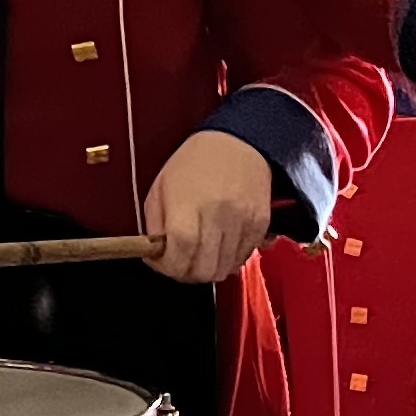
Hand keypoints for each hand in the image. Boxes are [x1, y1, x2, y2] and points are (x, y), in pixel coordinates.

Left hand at [141, 130, 274, 284]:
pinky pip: (244, 258)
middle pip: (203, 270)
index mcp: (187, 205)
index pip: (178, 257)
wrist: (238, 141)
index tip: (162, 262)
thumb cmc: (196, 161)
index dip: (167, 267)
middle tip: (181, 261)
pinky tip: (221, 242)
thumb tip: (156, 255)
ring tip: (202, 250)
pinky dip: (230, 258)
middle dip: (187, 273)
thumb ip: (155, 225)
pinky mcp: (260, 224)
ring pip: (224, 269)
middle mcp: (217, 216)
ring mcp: (242, 222)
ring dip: (209, 267)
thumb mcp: (160, 186)